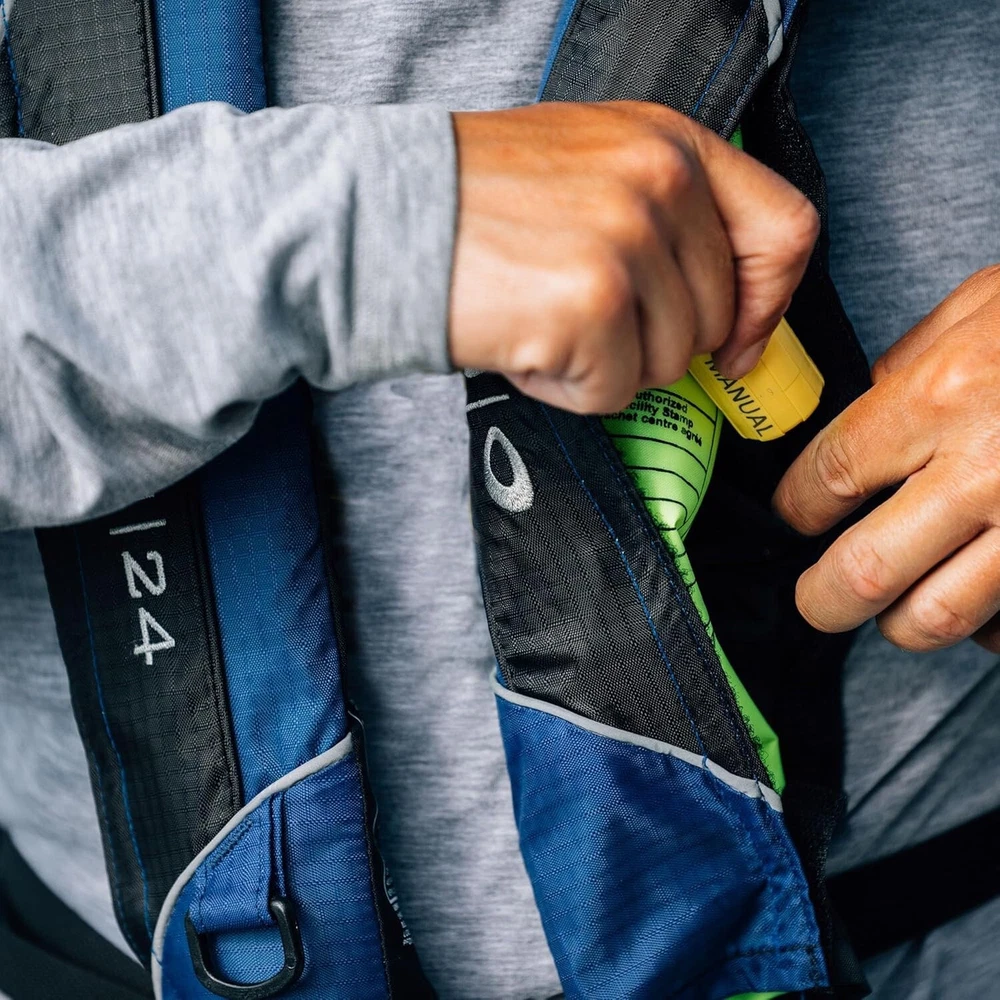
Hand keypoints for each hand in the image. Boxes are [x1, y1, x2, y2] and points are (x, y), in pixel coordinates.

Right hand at [448, 101, 818, 413]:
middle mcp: (660, 181)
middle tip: (583, 318)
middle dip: (652, 343)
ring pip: (666, 365)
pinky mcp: (591, 304)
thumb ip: (666, 216)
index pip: (784, 228)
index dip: (767, 303)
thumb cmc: (474, 204)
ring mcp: (628, 241)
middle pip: (716, 320)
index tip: (735, 341)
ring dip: (604, 366)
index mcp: (669, 141)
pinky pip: (613, 392)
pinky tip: (525, 344)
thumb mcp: (589, 168)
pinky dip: (565, 387)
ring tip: (544, 321)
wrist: (379, 218)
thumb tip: (727, 310)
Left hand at [773, 265, 999, 651]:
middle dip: (820, 598)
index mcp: (946, 397)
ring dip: (897, 622)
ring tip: (889, 607)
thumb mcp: (989, 300)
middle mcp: (988, 472)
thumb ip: (914, 358)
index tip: (794, 515)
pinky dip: (985, 631)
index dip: (794, 507)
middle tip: (814, 597)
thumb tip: (863, 403)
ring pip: (935, 619)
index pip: (827, 477)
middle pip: (862, 572)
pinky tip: (979, 603)